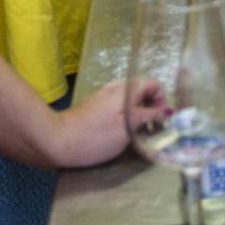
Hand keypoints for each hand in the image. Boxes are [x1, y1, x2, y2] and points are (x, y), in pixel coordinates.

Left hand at [49, 79, 164, 168]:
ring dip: (138, 113)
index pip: (154, 84)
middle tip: (149, 130)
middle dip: (150, 108)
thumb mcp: (127, 128)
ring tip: (135, 133)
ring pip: (130, 99)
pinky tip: (118, 131)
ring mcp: (103, 94)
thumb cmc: (95, 136)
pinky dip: (125, 115)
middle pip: (142, 91)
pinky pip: (117, 104)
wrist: (58, 141)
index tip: (158, 120)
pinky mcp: (94, 104)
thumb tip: (167, 111)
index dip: (161, 101)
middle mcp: (116, 86)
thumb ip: (149, 116)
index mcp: (126, 88)